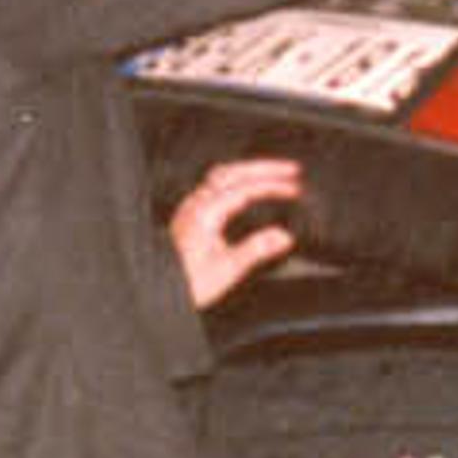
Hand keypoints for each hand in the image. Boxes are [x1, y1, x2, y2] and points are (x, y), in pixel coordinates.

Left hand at [168, 150, 308, 312]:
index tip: (295, 188)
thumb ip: (257, 249)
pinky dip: (236, 179)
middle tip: (291, 169)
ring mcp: (192, 205)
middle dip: (265, 168)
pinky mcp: (190, 212)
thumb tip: (283, 236)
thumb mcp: (228, 269)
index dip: (273, 186)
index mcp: (207, 212)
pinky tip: (245, 187)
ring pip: (223, 174)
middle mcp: (197, 203)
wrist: (161, 290)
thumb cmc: (187, 283)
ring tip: (273, 172)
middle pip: (235, 171)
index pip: (246, 188)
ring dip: (250, 170)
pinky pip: (214, 184)